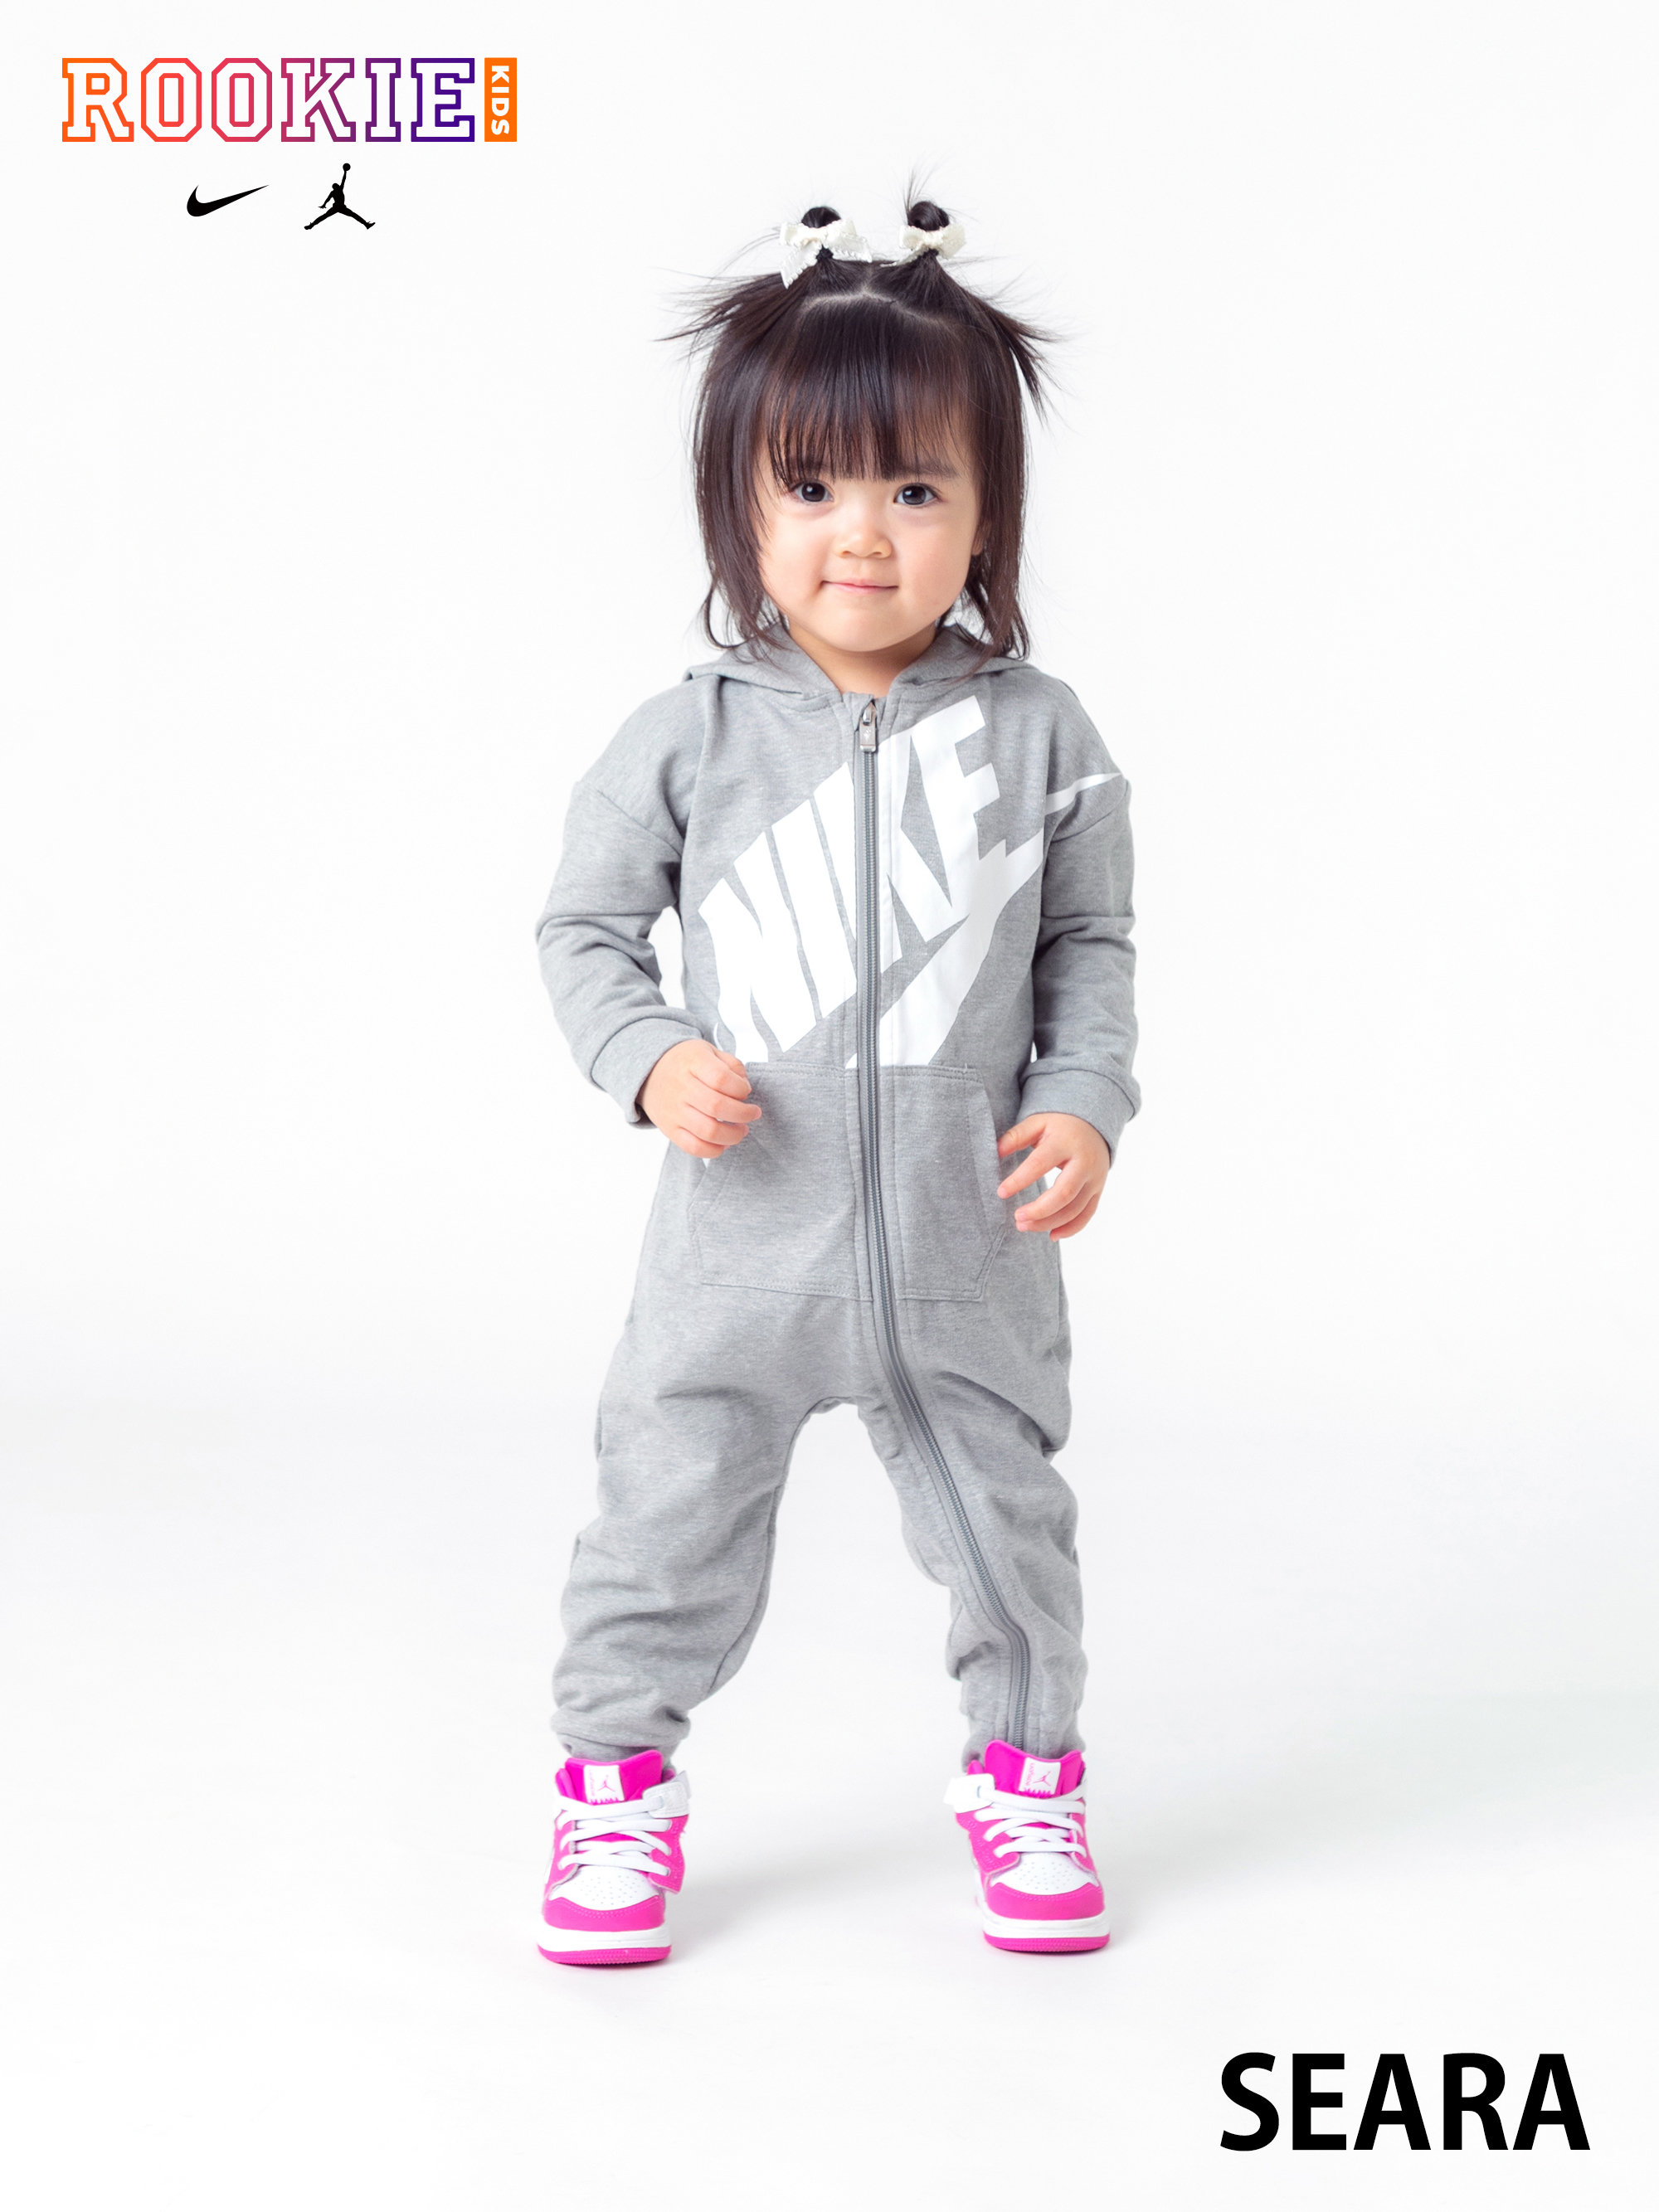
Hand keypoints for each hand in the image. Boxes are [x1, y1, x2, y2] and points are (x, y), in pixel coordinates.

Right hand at [639, 1039, 760, 1159]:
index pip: (721, 1079)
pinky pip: (694, 1147)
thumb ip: (732, 1065)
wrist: (650, 1073)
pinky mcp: (670, 1130)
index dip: (740, 1088)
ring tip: (742, 1130)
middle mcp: (681, 1088)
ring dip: (733, 1135)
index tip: (746, 1091)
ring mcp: (674, 1111)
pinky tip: (724, 1142)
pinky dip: (714, 1150)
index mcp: (693, 1063)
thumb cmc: (686, 1063)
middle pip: (717, 1107)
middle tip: (753, 1113)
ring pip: (708, 1131)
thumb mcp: (709, 1051)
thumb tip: (745, 1088)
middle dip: (743, 1114)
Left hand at [996, 1112, 1109, 1240]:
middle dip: (1039, 1210)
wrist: (1094, 1125)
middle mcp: (1084, 1162)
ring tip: (1024, 1226)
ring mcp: (1094, 1179)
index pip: (1040, 1164)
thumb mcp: (1038, 1123)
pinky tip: (1051, 1235)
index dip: (1019, 1180)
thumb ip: (1016, 1136)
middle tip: (1017, 1217)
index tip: (1001, 1192)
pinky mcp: (1098, 1190)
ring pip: (1075, 1209)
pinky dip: (1071, 1229)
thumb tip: (994, 1152)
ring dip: (1049, 1222)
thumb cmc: (1060, 1125)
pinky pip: (1087, 1214)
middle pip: (1064, 1193)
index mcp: (1065, 1143)